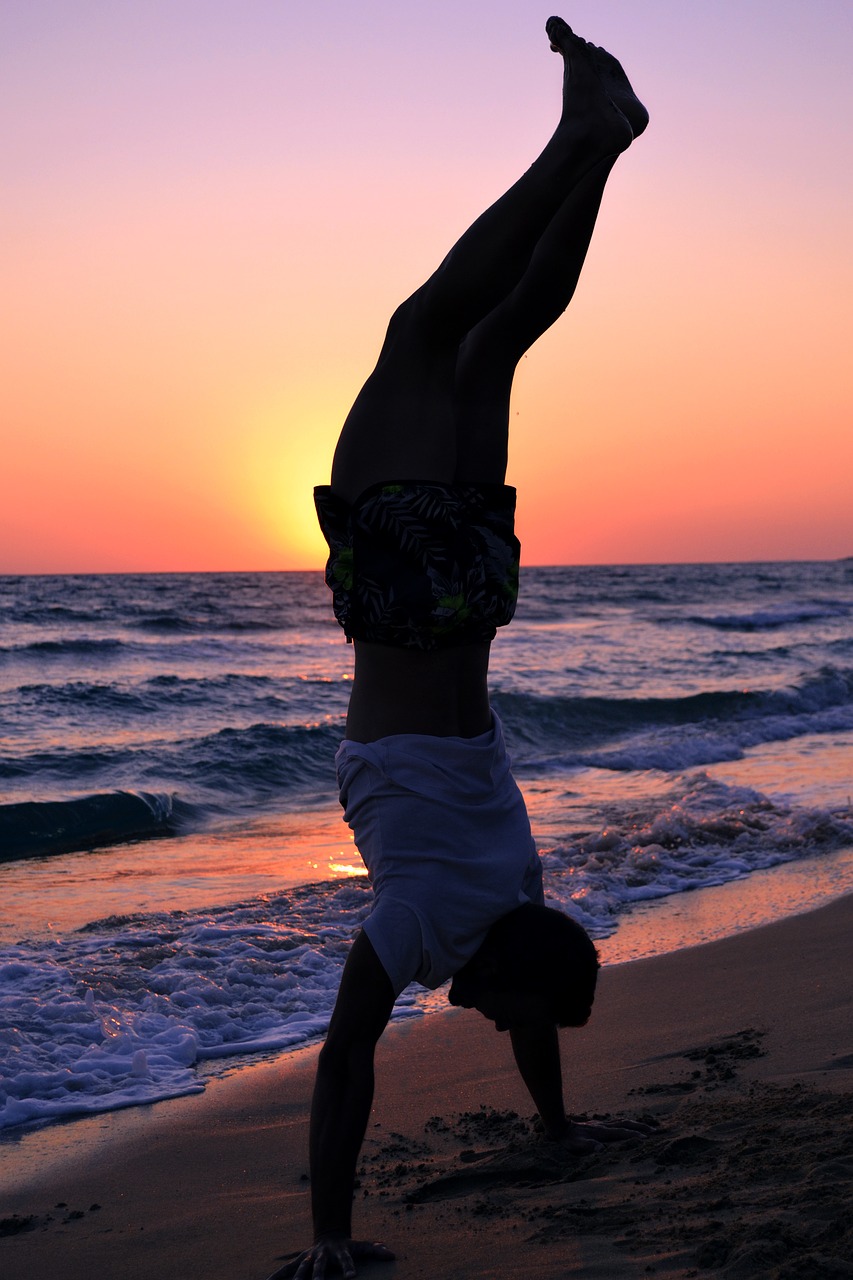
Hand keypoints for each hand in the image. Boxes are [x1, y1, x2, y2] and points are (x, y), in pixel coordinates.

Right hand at [265, 1235, 394, 1279]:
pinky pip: (286, 1271)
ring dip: (297, 1279)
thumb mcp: (362, 1246)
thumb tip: (392, 1254)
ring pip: (301, 1269)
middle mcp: (322, 1255)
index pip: (346, 1260)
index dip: (349, 1268)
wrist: (328, 1234)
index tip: (352, 1277)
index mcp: (339, 1252)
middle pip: (320, 1267)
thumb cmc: (347, 1246)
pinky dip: (276, 1277)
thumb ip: (375, 1250)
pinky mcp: (299, 1262)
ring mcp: (309, 1258)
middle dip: (317, 1277)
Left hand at [550, 1117, 655, 1152]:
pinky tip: (629, 1126)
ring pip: (622, 1122)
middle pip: (626, 1124)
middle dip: (640, 1127)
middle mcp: (603, 1126)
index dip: (633, 1135)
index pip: (621, 1133)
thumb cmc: (568, 1140)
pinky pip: (617, 1123)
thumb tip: (601, 1149)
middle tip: (655, 1131)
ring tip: (648, 1127)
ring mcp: (602, 1124)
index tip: (646, 1138)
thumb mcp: (576, 1145)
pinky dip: (627, 1123)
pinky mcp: (599, 1125)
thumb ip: (588, 1146)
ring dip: (636, 1124)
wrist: (560, 1127)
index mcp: (601, 1132)